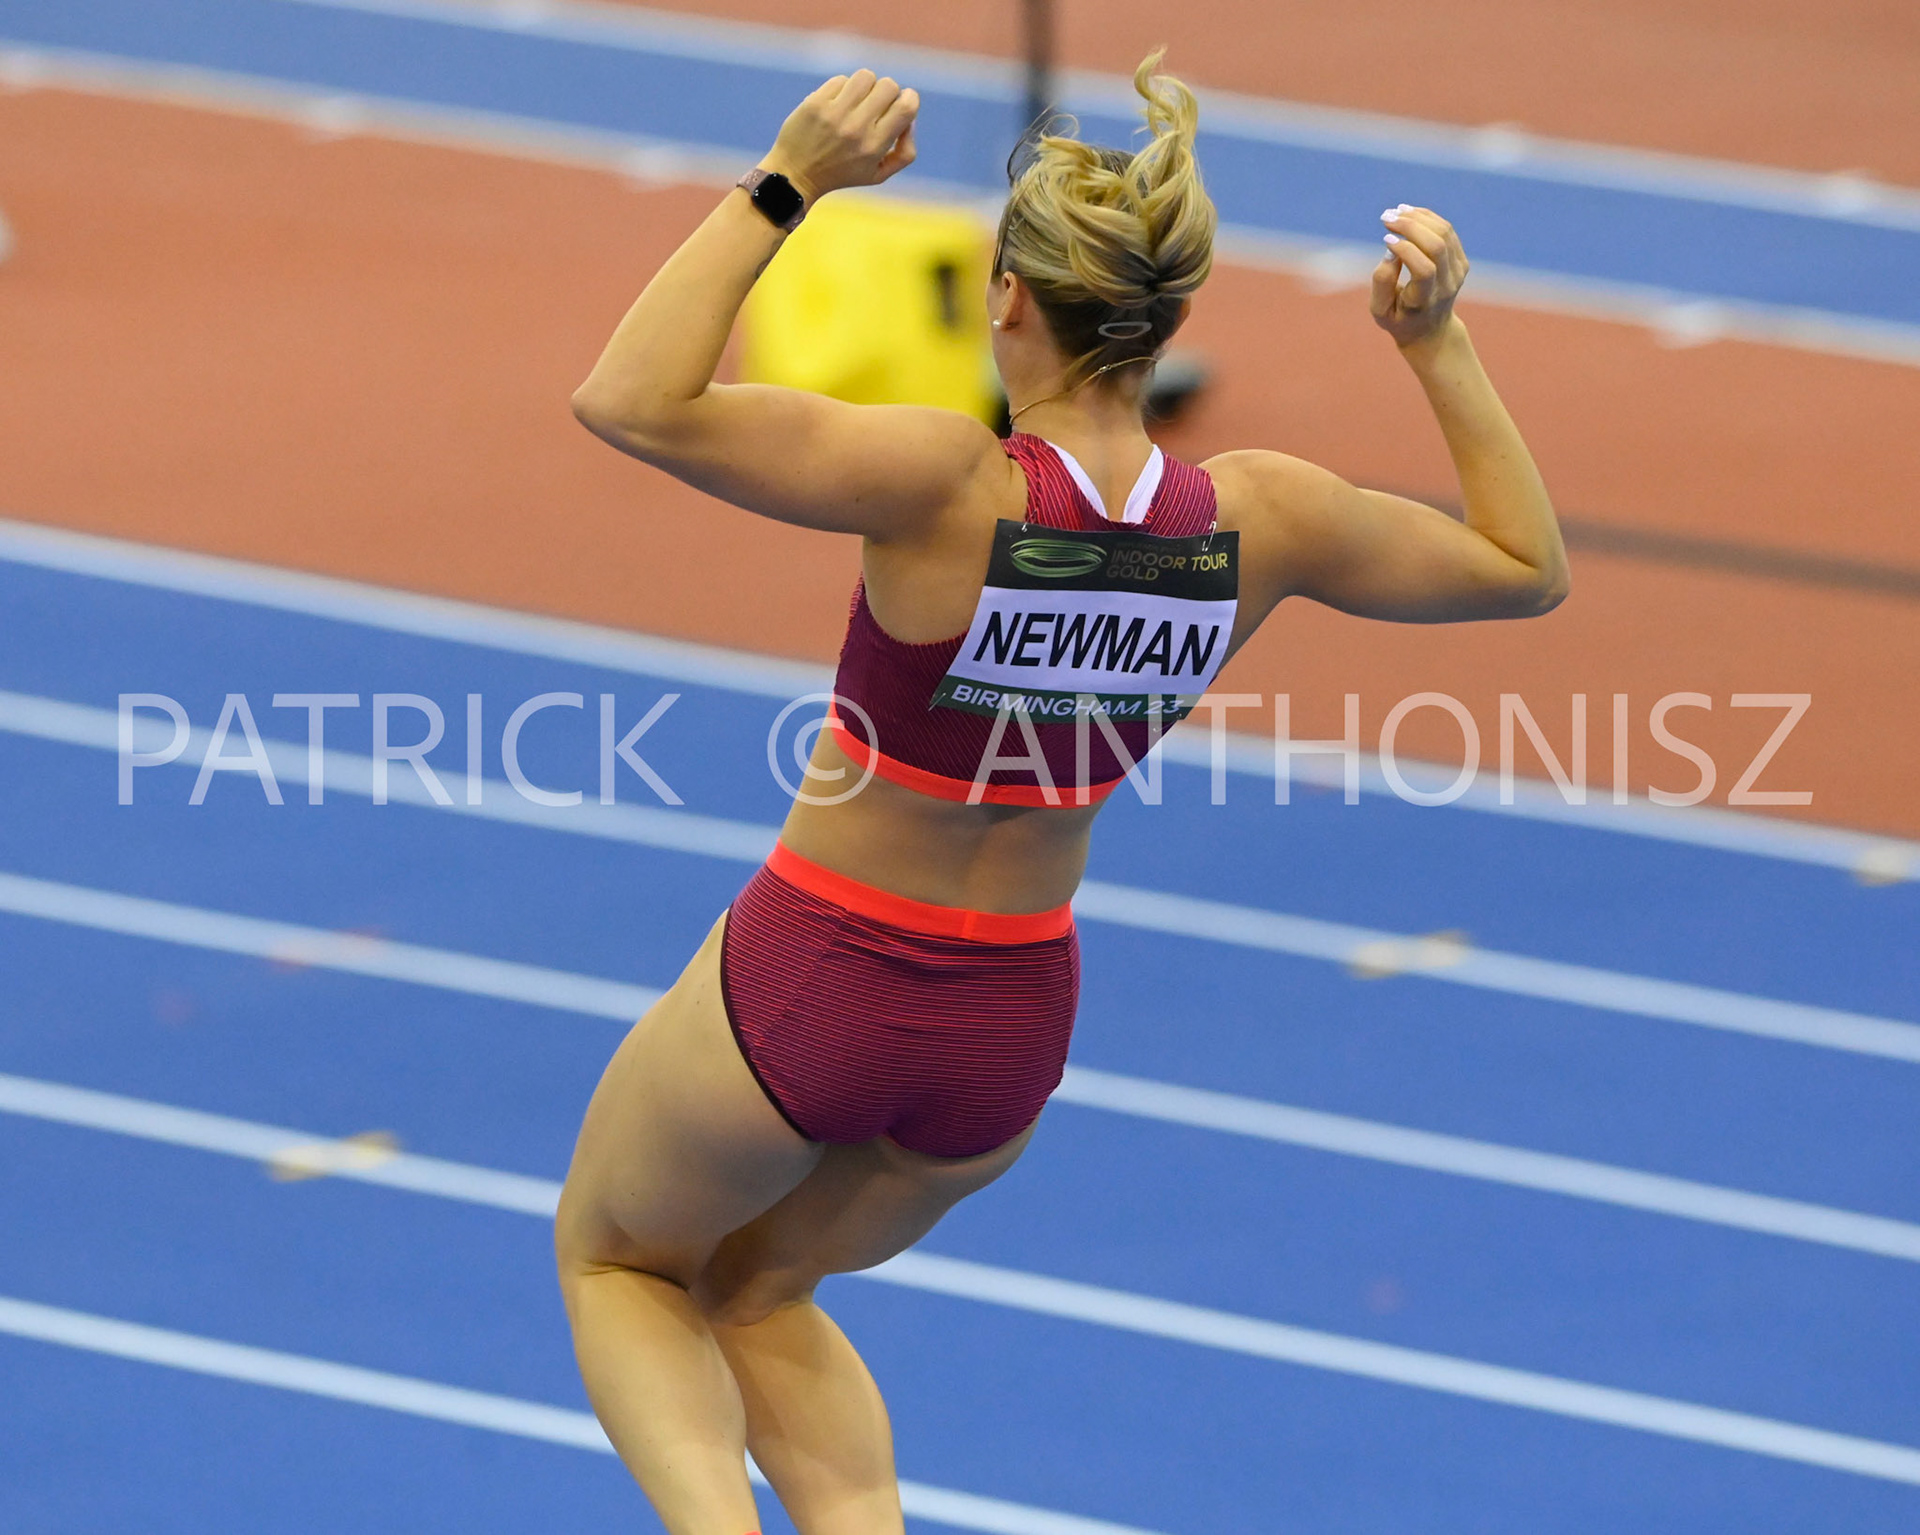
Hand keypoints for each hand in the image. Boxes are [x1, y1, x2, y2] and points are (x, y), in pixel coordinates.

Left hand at [760, 70, 919, 203]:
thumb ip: (905, 153)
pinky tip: (837, 103)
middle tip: (876, 105)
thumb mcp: (878, 175)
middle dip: (887, 92)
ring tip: (858, 100)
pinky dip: (843, 89)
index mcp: (874, 146)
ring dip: (866, 85)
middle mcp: (856, 128)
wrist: (795, 174)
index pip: (906, 107)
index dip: (910, 98)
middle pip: (888, 86)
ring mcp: (834, 113)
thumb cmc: (841, 173)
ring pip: (866, 76)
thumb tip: (910, 121)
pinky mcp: (816, 103)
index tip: (901, 104)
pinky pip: (841, 80)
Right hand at [1369, 205, 1468, 348]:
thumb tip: (1391, 249)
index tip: (1385, 239)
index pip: (1424, 269)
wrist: (1431, 331)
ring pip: (1444, 233)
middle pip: (1436, 245)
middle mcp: (1447, 285)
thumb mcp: (1380, 311)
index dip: (1406, 249)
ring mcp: (1459, 272)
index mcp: (1426, 301)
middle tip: (1386, 218)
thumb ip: (1382, 282)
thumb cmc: (1398, 320)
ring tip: (1395, 212)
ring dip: (1418, 217)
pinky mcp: (1462, 262)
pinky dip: (1428, 218)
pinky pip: (1447, 231)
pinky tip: (1409, 213)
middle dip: (1410, 226)